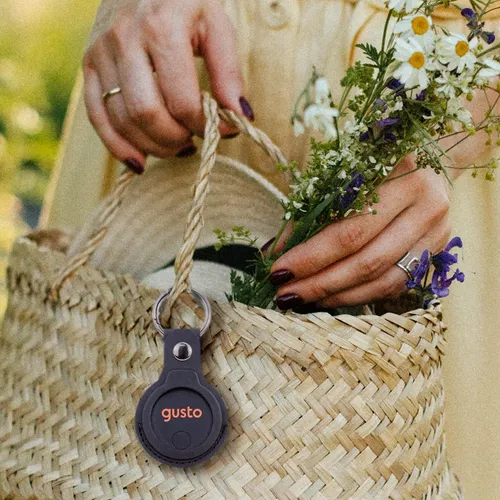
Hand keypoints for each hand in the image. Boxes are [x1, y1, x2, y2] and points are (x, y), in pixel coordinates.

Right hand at [83, 0, 252, 172]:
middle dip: (175, 140)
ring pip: (122, 121)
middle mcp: (125, 39)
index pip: (182, 101)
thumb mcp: (216, 27)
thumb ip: (229, 73)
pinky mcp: (89, 65)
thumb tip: (240, 117)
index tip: (221, 130)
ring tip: (176, 146)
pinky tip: (140, 160)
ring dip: (152, 147)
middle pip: (146, 114)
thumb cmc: (186, 3)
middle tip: (192, 141)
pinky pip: (96, 117)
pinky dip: (118, 147)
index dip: (204, 126)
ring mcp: (101, 52)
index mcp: (161, 28)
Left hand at [266, 157, 451, 309]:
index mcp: (400, 176)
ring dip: (336, 295)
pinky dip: (358, 295)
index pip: (348, 230)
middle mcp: (426, 205)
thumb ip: (308, 213)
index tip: (278, 271)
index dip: (311, 256)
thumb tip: (274, 253)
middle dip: (319, 283)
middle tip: (285, 294)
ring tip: (301, 300)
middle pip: (366, 260)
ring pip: (381, 279)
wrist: (426, 164)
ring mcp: (437, 233)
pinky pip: (394, 285)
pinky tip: (329, 298)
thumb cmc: (373, 166)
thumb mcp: (338, 176)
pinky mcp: (436, 252)